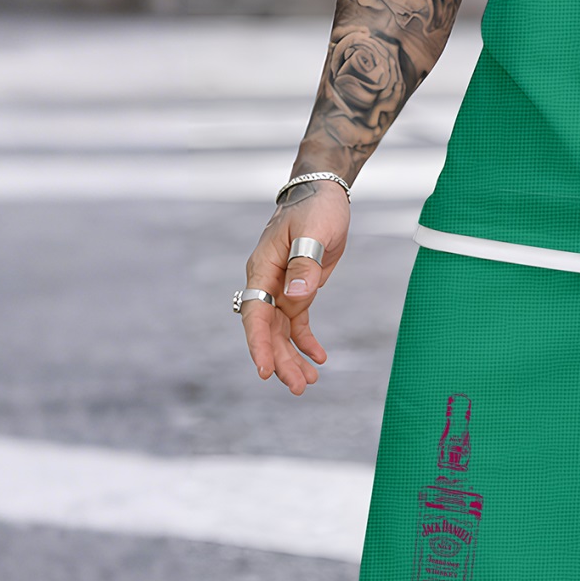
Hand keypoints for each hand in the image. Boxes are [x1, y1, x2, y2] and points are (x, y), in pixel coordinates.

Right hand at [238, 181, 350, 393]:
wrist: (323, 192)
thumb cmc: (317, 207)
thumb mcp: (315, 232)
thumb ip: (304, 264)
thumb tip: (294, 297)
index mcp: (262, 268)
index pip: (256, 313)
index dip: (259, 344)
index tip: (265, 371)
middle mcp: (266, 281)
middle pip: (267, 329)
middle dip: (280, 360)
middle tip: (298, 388)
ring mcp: (281, 286)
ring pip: (280, 331)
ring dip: (291, 356)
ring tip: (307, 383)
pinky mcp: (298, 288)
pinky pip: (297, 322)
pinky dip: (305, 341)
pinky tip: (319, 359)